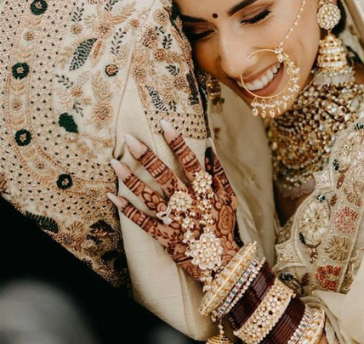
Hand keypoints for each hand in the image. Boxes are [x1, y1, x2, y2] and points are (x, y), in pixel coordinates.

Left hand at [109, 120, 239, 282]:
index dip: (177, 141)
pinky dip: (128, 210)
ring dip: (131, 180)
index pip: (189, 161)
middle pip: (165, 176)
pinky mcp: (165, 237)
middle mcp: (188, 203)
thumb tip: (209, 146)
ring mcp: (175, 221)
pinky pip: (143, 222)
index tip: (163, 123)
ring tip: (114, 163)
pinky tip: (113, 196)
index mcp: (204, 191)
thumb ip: (219, 172)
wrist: (224, 262)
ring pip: (150, 197)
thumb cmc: (225, 226)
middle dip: (146, 156)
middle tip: (129, 138)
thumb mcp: (229, 197)